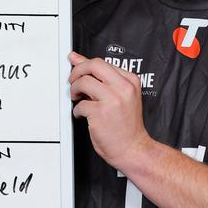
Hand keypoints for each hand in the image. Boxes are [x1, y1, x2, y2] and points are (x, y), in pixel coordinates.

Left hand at [69, 51, 150, 168]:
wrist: (133, 148)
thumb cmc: (126, 125)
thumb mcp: (119, 95)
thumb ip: (100, 77)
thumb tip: (77, 59)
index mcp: (130, 81)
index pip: (102, 63)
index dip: (85, 66)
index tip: (78, 70)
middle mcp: (123, 88)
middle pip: (94, 65)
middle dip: (78, 71)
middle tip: (73, 81)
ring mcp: (113, 100)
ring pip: (84, 82)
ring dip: (74, 90)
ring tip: (77, 98)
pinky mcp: (101, 113)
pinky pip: (80, 105)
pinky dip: (77, 110)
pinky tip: (83, 115)